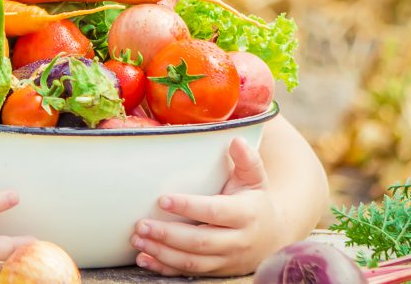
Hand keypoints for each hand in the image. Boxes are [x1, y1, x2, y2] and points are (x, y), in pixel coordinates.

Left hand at [131, 137, 286, 276]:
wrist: (273, 235)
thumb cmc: (254, 200)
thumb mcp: (255, 178)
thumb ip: (247, 160)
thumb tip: (236, 140)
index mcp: (246, 214)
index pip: (215, 212)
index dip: (189, 207)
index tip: (163, 199)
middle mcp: (237, 240)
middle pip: (200, 241)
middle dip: (168, 234)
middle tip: (141, 225)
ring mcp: (227, 259)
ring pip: (192, 262)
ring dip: (162, 253)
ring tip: (138, 240)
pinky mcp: (217, 271)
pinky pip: (189, 273)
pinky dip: (165, 268)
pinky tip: (144, 259)